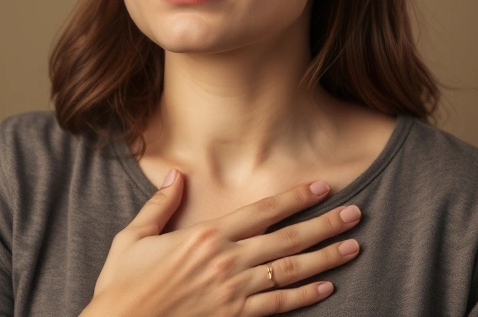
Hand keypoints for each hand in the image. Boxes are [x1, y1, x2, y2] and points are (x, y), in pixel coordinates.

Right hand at [85, 169, 361, 315]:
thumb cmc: (121, 286)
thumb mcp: (132, 238)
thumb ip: (159, 206)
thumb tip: (175, 174)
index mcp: (204, 236)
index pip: (262, 212)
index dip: (295, 198)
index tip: (322, 187)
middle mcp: (225, 261)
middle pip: (287, 239)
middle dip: (325, 225)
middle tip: (356, 213)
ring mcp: (233, 292)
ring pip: (290, 271)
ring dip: (325, 258)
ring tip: (352, 247)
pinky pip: (277, 306)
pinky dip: (305, 296)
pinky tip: (327, 288)